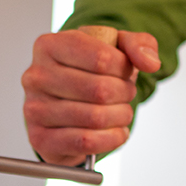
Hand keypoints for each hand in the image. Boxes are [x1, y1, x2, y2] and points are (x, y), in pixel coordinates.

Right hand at [21, 29, 160, 166]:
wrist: (64, 104)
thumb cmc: (87, 73)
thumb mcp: (114, 48)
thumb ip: (138, 44)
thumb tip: (150, 62)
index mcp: (49, 45)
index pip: (101, 58)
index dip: (124, 69)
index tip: (125, 72)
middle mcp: (36, 76)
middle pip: (100, 90)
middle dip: (124, 95)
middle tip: (125, 95)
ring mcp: (35, 109)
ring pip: (95, 118)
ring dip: (120, 117)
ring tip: (121, 113)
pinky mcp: (41, 138)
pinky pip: (85, 142)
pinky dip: (111, 139)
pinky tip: (116, 132)